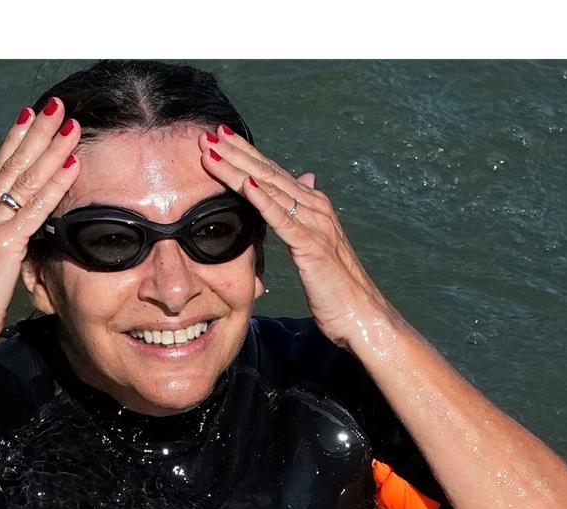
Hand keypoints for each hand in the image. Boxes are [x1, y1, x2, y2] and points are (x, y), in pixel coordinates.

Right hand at [0, 98, 80, 350]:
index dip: (14, 142)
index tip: (29, 118)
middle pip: (12, 165)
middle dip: (36, 133)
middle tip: (57, 107)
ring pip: (27, 179)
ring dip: (52, 150)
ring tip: (71, 126)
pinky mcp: (4, 245)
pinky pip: (36, 208)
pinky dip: (55, 184)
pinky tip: (71, 166)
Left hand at [197, 126, 385, 349]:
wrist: (360, 314)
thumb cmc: (335, 285)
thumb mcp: (316, 243)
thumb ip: (305, 212)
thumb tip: (306, 179)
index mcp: (312, 206)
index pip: (271, 173)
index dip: (244, 154)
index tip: (217, 139)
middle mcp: (315, 207)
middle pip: (267, 173)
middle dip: (235, 153)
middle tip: (206, 135)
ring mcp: (315, 223)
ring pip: (270, 188)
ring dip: (239, 169)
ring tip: (213, 152)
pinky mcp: (312, 245)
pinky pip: (283, 218)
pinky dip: (263, 199)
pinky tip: (245, 184)